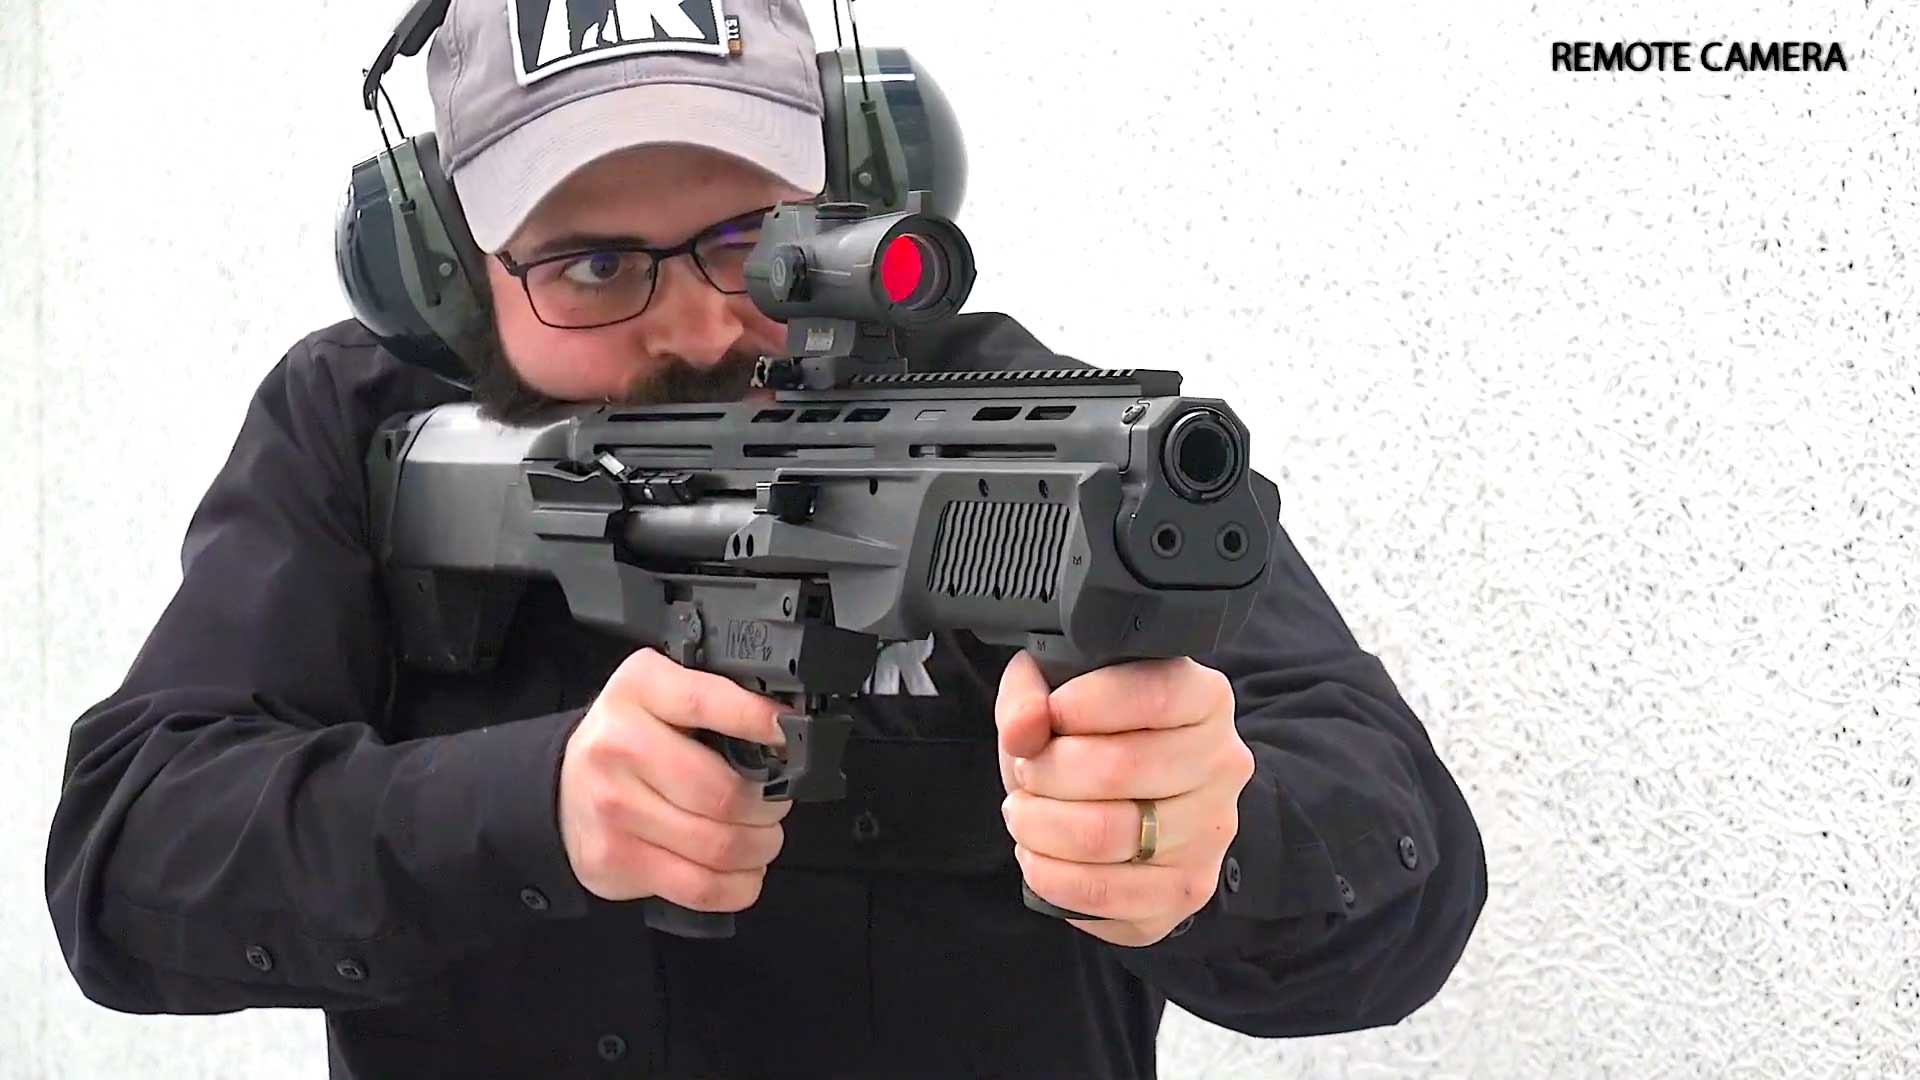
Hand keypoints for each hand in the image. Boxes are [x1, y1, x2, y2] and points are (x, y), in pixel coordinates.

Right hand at [558, 648, 791, 910]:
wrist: (562, 788)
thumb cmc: (631, 740)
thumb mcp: (663, 694)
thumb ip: (718, 698)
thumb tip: (786, 726)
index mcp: (639, 689)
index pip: (706, 701)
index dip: (758, 720)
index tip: (790, 734)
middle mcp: (618, 746)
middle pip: (725, 793)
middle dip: (770, 806)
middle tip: (774, 804)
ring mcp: (613, 808)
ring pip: (720, 845)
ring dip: (760, 847)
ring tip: (761, 837)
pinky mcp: (616, 860)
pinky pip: (701, 886)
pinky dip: (739, 885)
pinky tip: (742, 870)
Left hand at [995, 651, 1255, 946]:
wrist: (1124, 797)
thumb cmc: (1089, 734)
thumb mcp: (1054, 688)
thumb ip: (1029, 693)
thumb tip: (1022, 730)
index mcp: (1206, 699)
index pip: (1154, 696)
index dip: (1082, 705)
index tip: (1046, 716)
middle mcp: (1222, 766)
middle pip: (1117, 770)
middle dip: (1044, 773)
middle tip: (1025, 772)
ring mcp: (1210, 835)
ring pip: (1104, 836)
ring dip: (1038, 826)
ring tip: (1023, 813)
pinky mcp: (1184, 891)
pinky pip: (1103, 895)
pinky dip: (1049, 876)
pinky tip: (1037, 856)